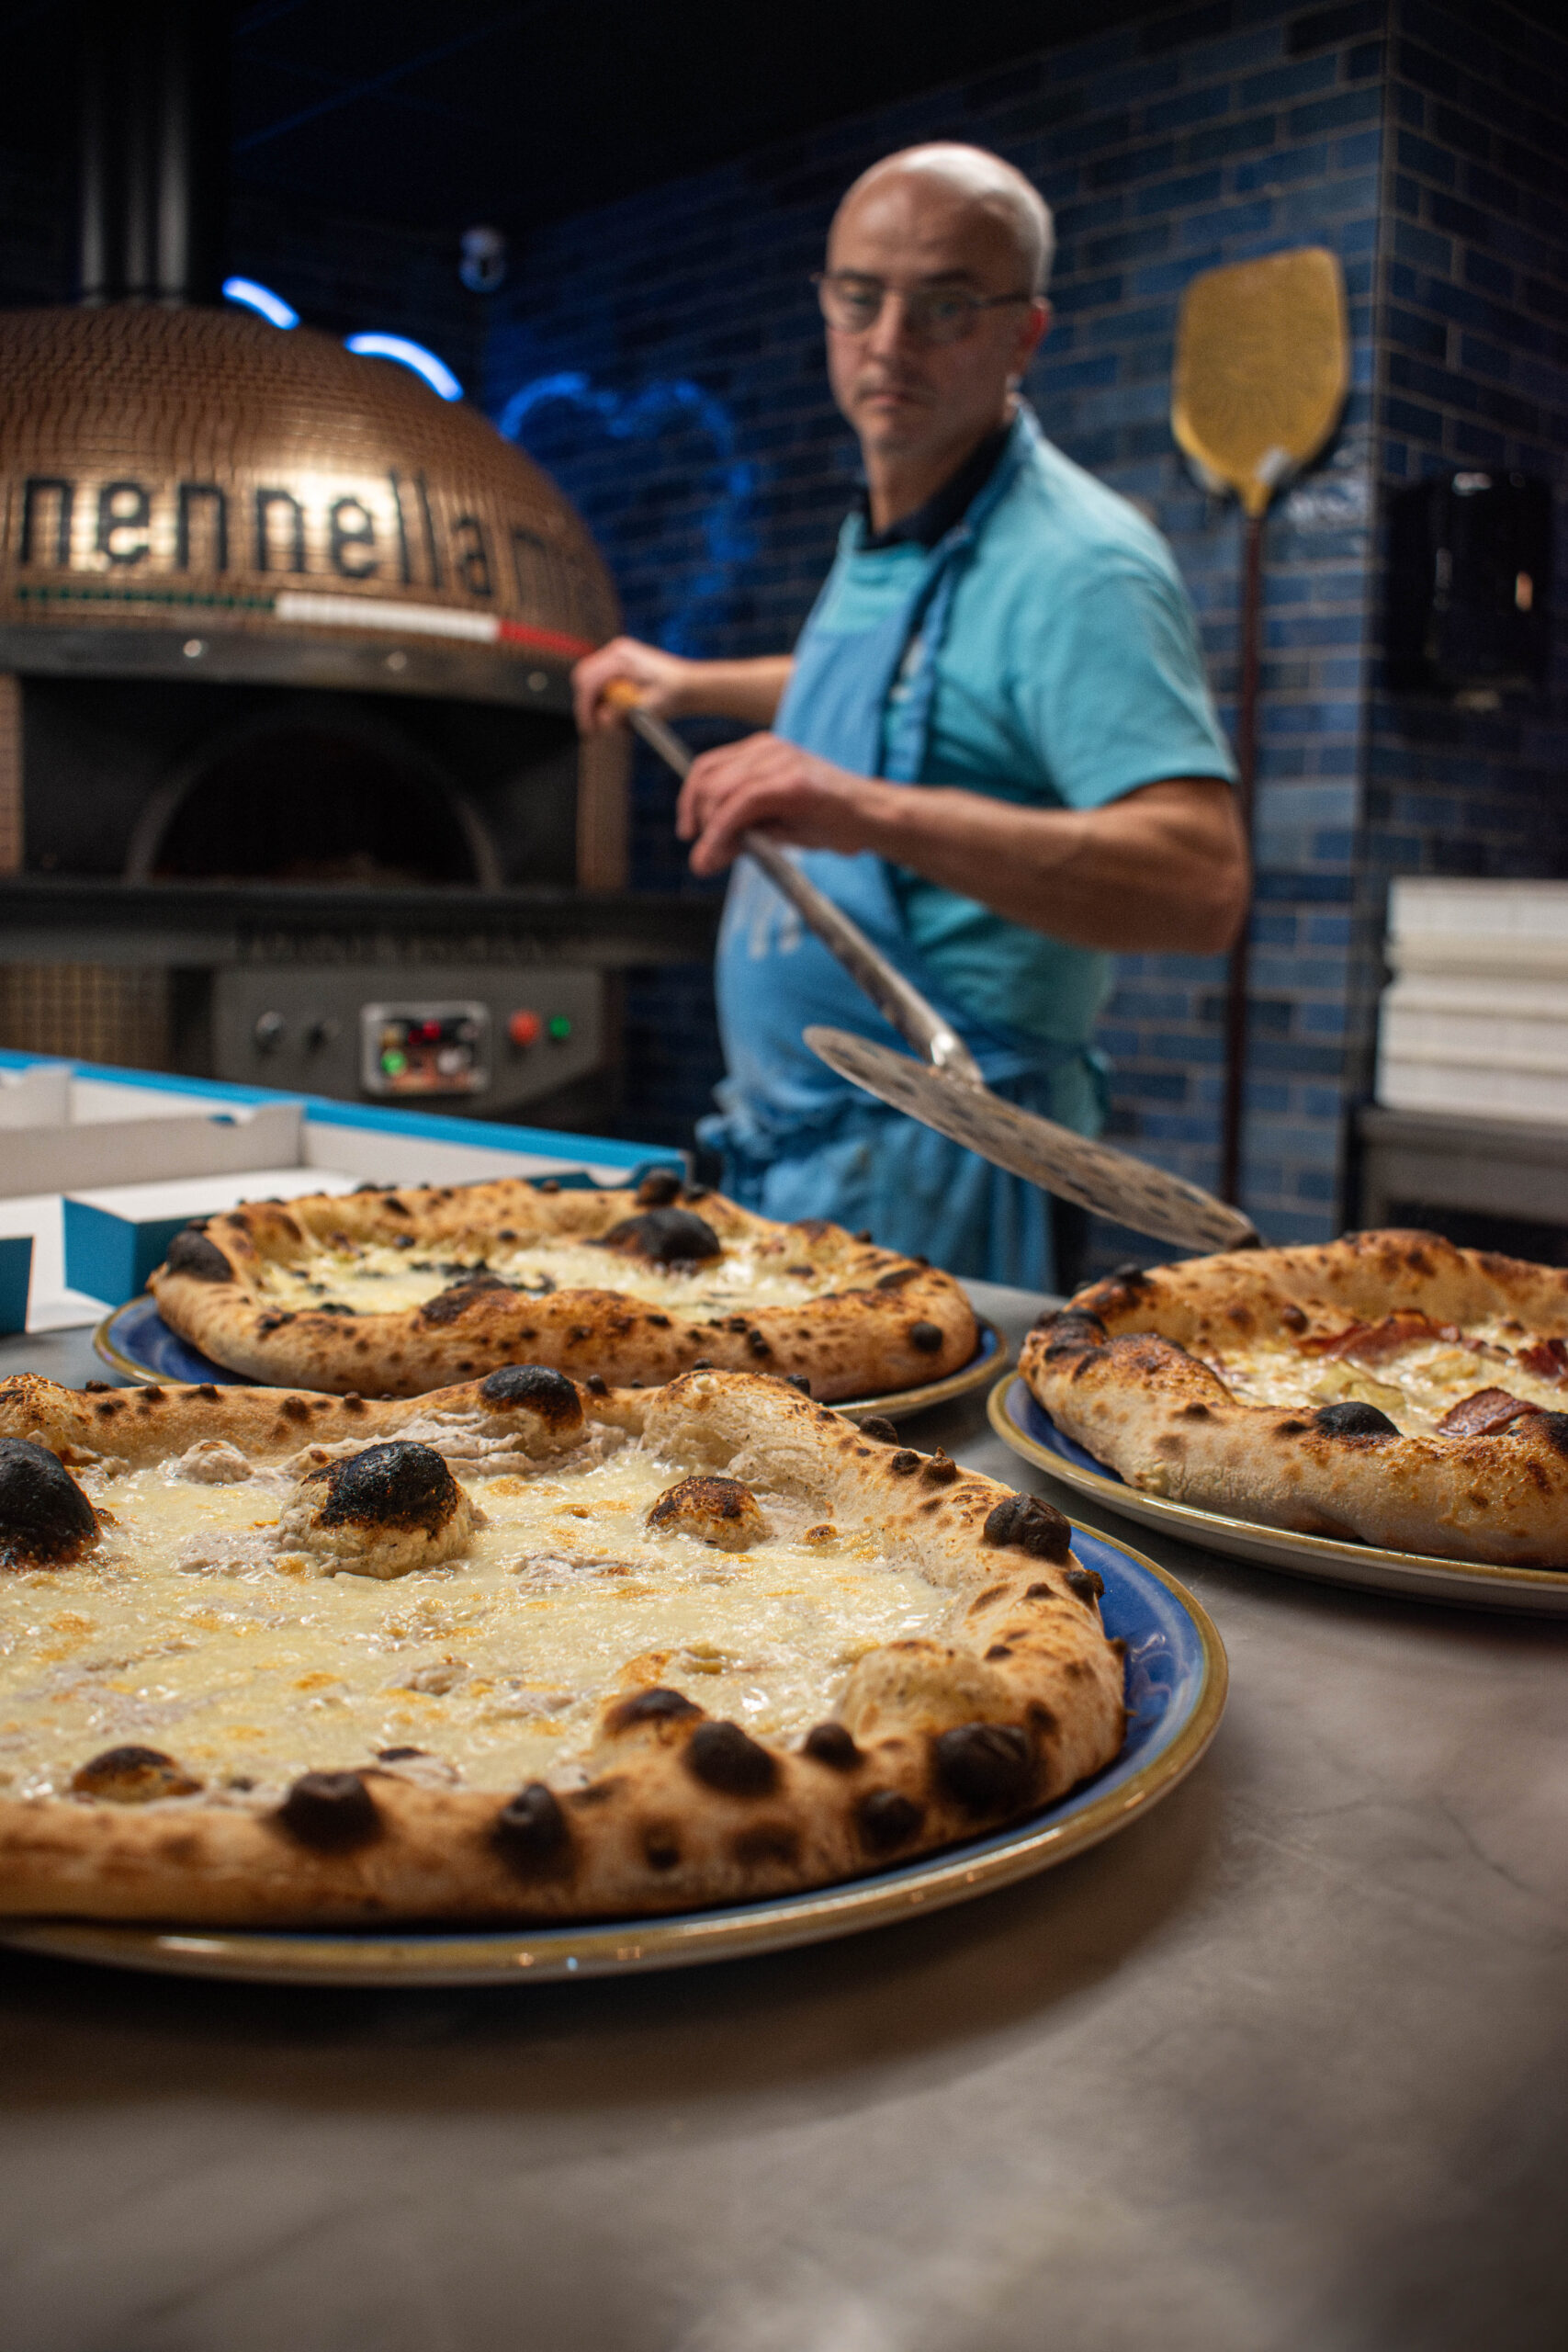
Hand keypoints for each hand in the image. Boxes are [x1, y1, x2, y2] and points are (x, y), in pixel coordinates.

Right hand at [571, 636, 695, 735]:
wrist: (690, 685)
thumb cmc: (676, 693)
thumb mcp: (650, 706)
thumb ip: (624, 713)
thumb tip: (602, 720)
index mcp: (621, 657)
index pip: (588, 679)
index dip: (584, 706)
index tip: (589, 728)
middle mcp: (615, 652)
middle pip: (584, 678)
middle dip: (586, 705)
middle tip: (594, 729)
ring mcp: (616, 658)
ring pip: (590, 683)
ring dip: (596, 705)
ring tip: (614, 722)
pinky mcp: (618, 667)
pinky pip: (600, 684)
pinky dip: (604, 702)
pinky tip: (620, 713)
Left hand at [675, 734, 889, 876]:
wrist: (872, 818)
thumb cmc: (829, 821)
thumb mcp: (775, 825)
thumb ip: (739, 831)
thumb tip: (703, 856)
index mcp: (761, 751)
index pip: (706, 768)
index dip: (688, 801)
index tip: (688, 832)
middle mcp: (766, 749)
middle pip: (706, 779)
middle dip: (697, 820)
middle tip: (706, 854)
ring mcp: (780, 762)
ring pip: (719, 792)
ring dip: (708, 832)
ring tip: (712, 859)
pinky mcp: (791, 782)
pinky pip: (740, 805)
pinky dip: (723, 831)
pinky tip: (720, 852)